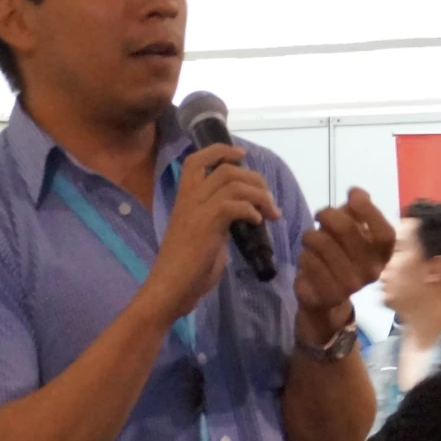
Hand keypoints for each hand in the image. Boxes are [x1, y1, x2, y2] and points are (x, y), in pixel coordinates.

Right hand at [140, 144, 280, 322]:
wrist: (170, 289)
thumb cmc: (186, 271)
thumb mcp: (205, 237)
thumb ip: (219, 222)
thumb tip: (240, 216)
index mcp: (185, 199)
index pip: (197, 160)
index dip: (221, 150)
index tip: (242, 156)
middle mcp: (189, 199)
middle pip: (225, 169)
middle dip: (254, 178)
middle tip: (269, 198)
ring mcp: (196, 211)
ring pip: (232, 182)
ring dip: (259, 194)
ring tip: (271, 212)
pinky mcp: (206, 225)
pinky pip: (233, 204)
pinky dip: (251, 209)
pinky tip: (257, 222)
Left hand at [295, 187, 395, 343]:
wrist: (326, 299)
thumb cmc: (341, 258)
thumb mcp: (352, 234)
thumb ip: (356, 213)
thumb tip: (359, 193)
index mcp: (382, 256)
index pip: (383, 233)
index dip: (368, 209)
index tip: (352, 193)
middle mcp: (371, 272)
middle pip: (346, 229)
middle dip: (327, 214)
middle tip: (319, 214)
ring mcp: (349, 286)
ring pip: (320, 242)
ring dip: (310, 236)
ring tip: (311, 241)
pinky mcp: (326, 295)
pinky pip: (307, 260)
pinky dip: (303, 254)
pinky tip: (308, 258)